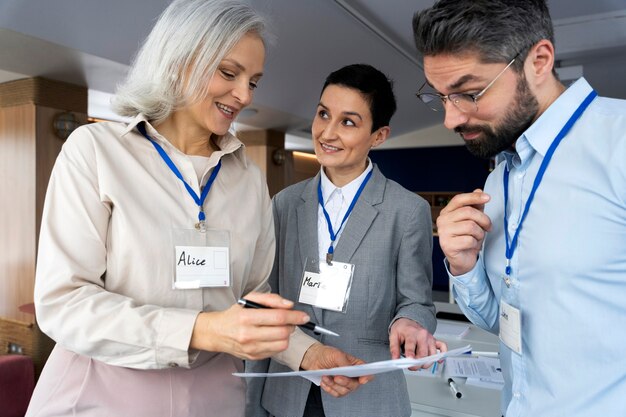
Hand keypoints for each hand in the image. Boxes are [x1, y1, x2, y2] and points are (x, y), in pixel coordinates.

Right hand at [190, 292, 309, 359]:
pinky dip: (278, 342)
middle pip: (283, 332)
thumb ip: (271, 299)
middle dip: (292, 325)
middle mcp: (248, 334)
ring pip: (282, 344)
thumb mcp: (250, 299)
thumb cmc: (234, 314)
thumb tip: (289, 305)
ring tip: (280, 328)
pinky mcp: (253, 357)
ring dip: (286, 335)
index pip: (278, 317)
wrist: (217, 332)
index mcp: (247, 317)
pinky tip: (272, 336)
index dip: (295, 316)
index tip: (304, 316)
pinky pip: (275, 351)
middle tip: (290, 320)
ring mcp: (251, 348)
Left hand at [300, 343, 371, 397]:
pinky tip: (324, 380)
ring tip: (326, 376)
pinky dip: (329, 388)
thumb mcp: (337, 354)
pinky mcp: (336, 388)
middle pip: (354, 385)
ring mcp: (344, 383)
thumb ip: (345, 363)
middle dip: (345, 382)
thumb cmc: (327, 354)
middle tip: (336, 377)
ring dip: (333, 385)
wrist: (315, 358)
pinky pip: (335, 394)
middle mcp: (352, 376)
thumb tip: (349, 370)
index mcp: (355, 365)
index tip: (362, 380)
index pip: (366, 373)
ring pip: (344, 391)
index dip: (367, 377)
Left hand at [389, 318, 447, 369]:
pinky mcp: (435, 340)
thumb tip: (395, 360)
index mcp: (411, 333)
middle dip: (418, 364)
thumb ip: (394, 348)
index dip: (410, 356)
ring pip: (433, 354)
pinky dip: (442, 355)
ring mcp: (430, 338)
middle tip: (411, 367)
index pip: (411, 346)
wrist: (408, 321)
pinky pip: (443, 347)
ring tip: (420, 365)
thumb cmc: (402, 329)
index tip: (409, 363)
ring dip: (427, 363)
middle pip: (423, 353)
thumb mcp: (393, 336)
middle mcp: (423, 335)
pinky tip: (438, 361)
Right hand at [436, 189, 491, 275]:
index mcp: (447, 212)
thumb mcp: (473, 220)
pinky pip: (469, 239)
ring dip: (480, 233)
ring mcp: (443, 233)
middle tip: (488, 227)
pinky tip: (471, 246)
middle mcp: (442, 221)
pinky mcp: (447, 245)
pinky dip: (475, 243)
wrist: (462, 259)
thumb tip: (478, 190)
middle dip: (483, 219)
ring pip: (470, 226)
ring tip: (477, 238)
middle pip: (468, 212)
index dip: (474, 197)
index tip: (488, 198)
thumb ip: (475, 206)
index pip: (458, 199)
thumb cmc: (467, 238)